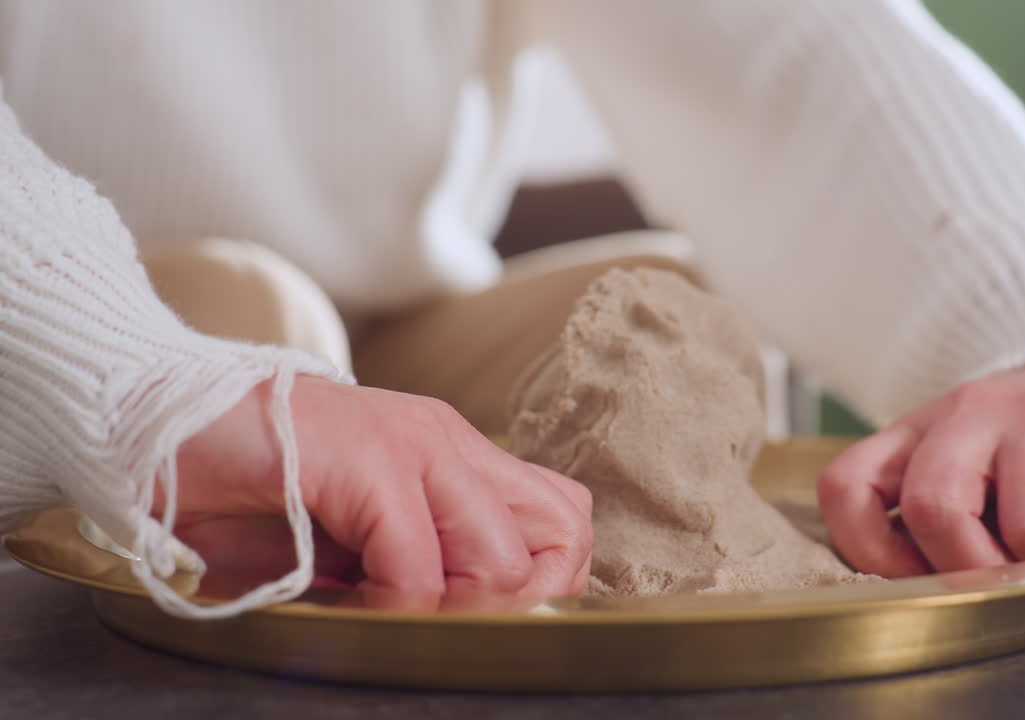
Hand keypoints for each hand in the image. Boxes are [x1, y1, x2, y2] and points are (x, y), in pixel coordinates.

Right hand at [164, 376, 592, 598]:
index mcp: (455, 452)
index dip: (541, 582)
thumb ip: (420, 556)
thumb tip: (470, 617)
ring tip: (392, 607)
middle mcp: (449, 441)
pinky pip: (416, 566)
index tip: (475, 614)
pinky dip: (394, 604)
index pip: (563, 517)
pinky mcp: (367, 459)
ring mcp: (414, 443)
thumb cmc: (258, 490)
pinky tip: (348, 598)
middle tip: (447, 616)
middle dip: (518, 599)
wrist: (167, 426)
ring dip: (455, 608)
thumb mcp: (361, 532)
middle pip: (563, 532)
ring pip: (502, 559)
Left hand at [817, 364, 1024, 576]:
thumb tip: (930, 597)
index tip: (910, 577)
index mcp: (913, 431)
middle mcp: (967, 414)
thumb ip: (927, 521)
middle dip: (964, 568)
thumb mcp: (953, 467)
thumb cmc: (1015, 446)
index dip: (868, 551)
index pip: (846, 487)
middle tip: (993, 582)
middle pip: (932, 506)